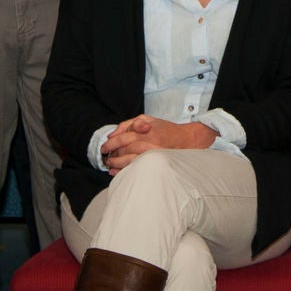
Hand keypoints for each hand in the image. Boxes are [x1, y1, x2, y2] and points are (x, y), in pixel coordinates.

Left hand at [101, 114, 216, 171]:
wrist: (186, 140)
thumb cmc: (165, 129)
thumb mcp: (147, 119)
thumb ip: (128, 124)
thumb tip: (112, 134)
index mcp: (144, 130)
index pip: (122, 137)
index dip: (110, 144)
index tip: (104, 148)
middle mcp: (148, 142)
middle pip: (123, 150)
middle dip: (112, 155)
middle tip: (105, 158)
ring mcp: (151, 154)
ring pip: (128, 160)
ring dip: (116, 164)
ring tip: (110, 165)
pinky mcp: (154, 163)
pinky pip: (136, 167)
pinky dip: (124, 170)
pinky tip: (117, 172)